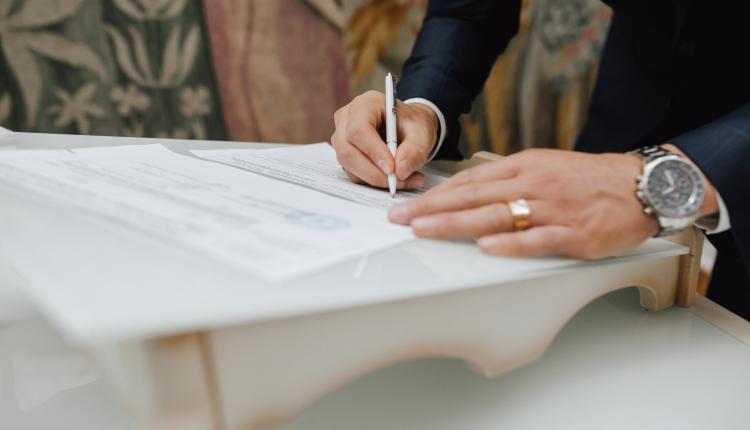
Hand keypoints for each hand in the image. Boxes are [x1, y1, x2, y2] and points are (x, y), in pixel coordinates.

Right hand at [331, 91, 437, 188]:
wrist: (407, 127)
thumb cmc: (411, 124)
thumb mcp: (422, 133)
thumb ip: (414, 151)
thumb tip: (400, 171)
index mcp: (365, 104)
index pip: (359, 129)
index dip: (374, 151)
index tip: (392, 169)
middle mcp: (347, 119)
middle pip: (348, 151)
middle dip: (374, 172)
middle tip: (399, 181)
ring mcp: (342, 138)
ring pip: (349, 165)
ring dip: (376, 179)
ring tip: (405, 179)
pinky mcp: (345, 155)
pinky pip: (354, 173)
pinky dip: (373, 181)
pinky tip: (394, 178)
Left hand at [388, 149, 659, 258]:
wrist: (641, 185)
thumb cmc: (588, 178)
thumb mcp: (543, 167)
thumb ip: (507, 179)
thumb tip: (469, 192)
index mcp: (523, 167)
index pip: (470, 181)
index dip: (435, 195)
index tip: (407, 206)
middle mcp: (532, 184)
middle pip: (474, 197)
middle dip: (432, 209)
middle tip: (400, 220)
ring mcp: (552, 209)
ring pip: (497, 216)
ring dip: (457, 224)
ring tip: (425, 230)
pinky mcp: (574, 233)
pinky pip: (538, 239)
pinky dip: (512, 244)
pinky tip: (487, 248)